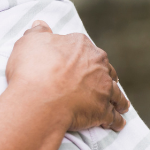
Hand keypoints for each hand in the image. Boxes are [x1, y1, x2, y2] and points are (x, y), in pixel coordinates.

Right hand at [6, 21, 129, 132]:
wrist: (39, 99)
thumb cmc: (32, 69)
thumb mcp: (28, 43)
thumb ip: (37, 33)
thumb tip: (40, 25)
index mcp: (82, 46)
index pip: (84, 48)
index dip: (79, 55)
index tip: (77, 62)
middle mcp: (98, 65)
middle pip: (106, 70)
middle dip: (106, 76)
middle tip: (104, 83)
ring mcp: (103, 89)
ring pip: (116, 93)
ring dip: (119, 99)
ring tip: (122, 105)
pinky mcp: (102, 111)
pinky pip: (113, 117)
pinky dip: (117, 120)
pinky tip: (118, 124)